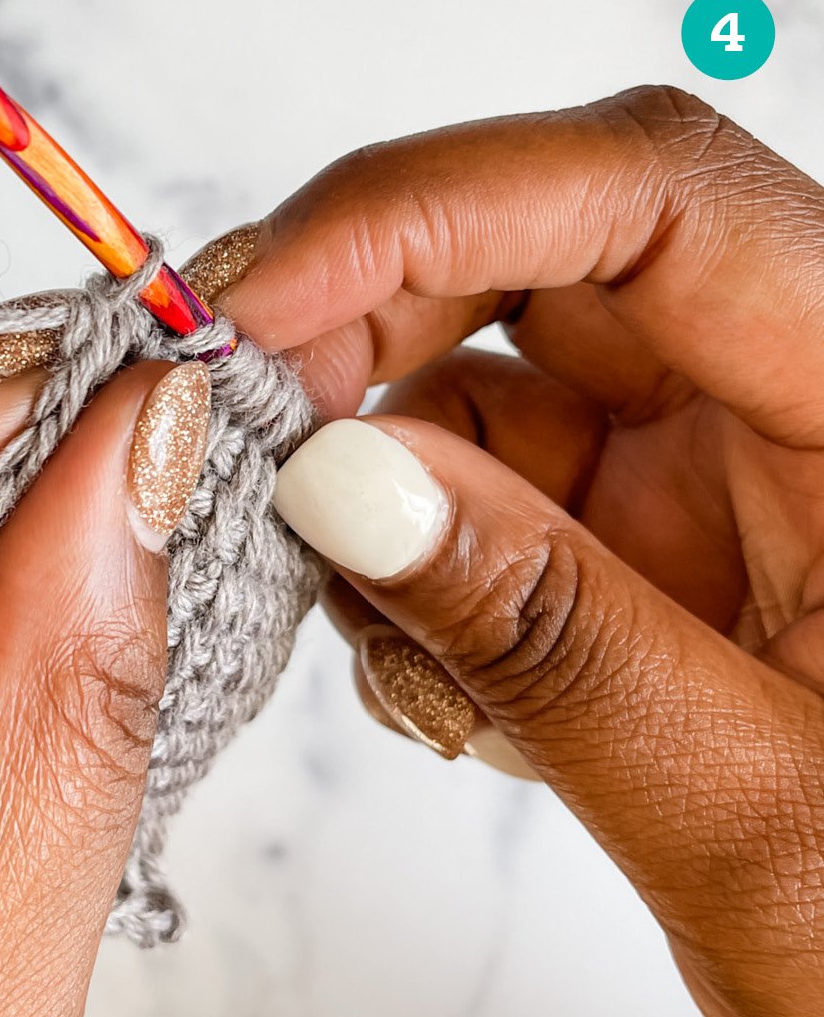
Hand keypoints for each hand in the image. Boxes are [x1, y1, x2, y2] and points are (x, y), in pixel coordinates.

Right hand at [213, 85, 823, 1016]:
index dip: (428, 211)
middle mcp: (790, 402)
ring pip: (488, 384)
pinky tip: (442, 682)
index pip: (649, 200)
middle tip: (246, 429)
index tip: (258, 306)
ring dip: (387, 493)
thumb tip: (336, 479)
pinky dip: (413, 566)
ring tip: (398, 653)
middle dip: (366, 334)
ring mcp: (713, 467)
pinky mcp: (646, 532)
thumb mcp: (748, 816)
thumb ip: (542, 633)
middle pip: (540, 261)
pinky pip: (484, 490)